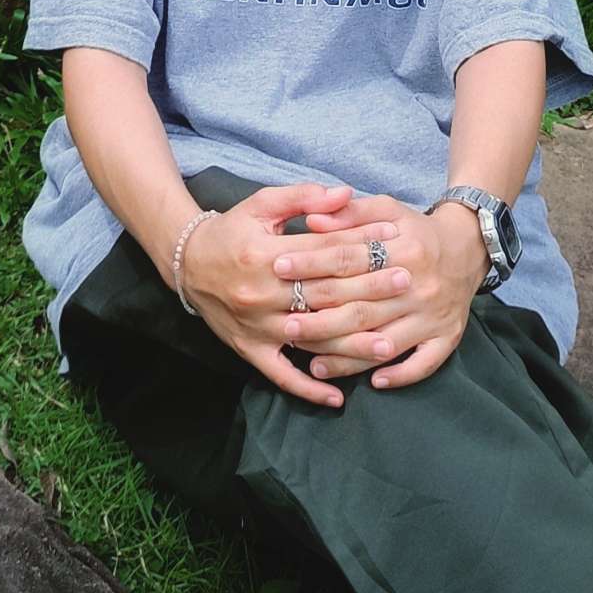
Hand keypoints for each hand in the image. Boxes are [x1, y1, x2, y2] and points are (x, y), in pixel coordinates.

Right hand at [179, 182, 409, 408]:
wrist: (186, 262)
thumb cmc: (231, 229)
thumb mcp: (261, 203)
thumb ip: (303, 197)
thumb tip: (346, 193)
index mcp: (266, 253)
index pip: (325, 251)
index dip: (362, 245)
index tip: (395, 242)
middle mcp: (262, 293)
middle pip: (326, 294)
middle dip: (370, 288)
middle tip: (406, 283)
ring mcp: (258, 327)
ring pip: (313, 339)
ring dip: (352, 344)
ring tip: (391, 343)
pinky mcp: (250, 350)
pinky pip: (282, 376)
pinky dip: (309, 389)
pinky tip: (338, 398)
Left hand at [272, 191, 488, 389]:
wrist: (468, 249)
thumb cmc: (417, 230)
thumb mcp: (387, 210)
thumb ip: (349, 214)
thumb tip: (310, 222)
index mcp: (404, 248)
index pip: (349, 258)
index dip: (312, 263)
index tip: (279, 268)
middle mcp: (419, 285)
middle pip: (362, 307)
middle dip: (320, 318)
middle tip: (285, 324)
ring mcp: (434, 316)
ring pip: (385, 342)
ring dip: (349, 356)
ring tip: (313, 363)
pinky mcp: (447, 338)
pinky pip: (423, 364)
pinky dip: (398, 375)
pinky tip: (371, 381)